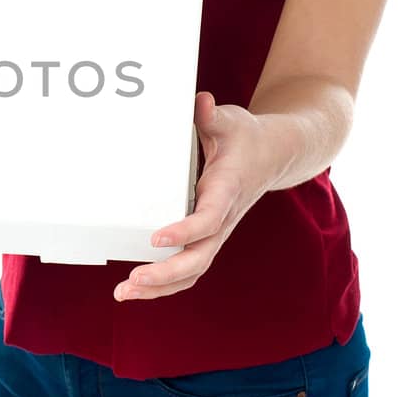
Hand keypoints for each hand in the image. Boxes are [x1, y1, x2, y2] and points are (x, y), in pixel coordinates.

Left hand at [113, 91, 270, 301]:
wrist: (273, 155)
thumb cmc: (246, 137)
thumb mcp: (232, 120)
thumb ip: (213, 116)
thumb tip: (200, 103)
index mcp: (226, 191)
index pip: (209, 220)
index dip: (185, 232)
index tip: (156, 239)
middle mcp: (223, 219)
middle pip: (199, 258)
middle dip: (165, 274)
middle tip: (131, 281)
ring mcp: (216, 233)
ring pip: (193, 271)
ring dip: (160, 287)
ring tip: (123, 293)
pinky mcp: (208, 238)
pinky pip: (189, 268)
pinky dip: (165, 283)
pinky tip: (137, 288)